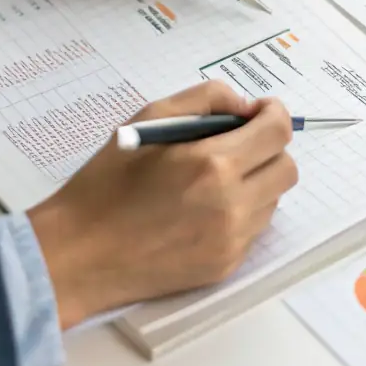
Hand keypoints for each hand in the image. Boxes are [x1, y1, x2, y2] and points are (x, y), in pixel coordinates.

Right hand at [27, 81, 297, 326]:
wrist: (79, 254)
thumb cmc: (108, 182)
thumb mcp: (150, 118)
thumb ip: (206, 99)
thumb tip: (246, 106)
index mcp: (213, 163)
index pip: (278, 132)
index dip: (274, 113)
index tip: (258, 111)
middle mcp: (231, 205)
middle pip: (287, 167)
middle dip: (269, 148)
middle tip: (237, 143)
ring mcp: (231, 241)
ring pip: (273, 199)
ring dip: (256, 180)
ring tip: (213, 178)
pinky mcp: (224, 266)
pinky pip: (254, 229)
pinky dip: (241, 211)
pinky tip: (202, 208)